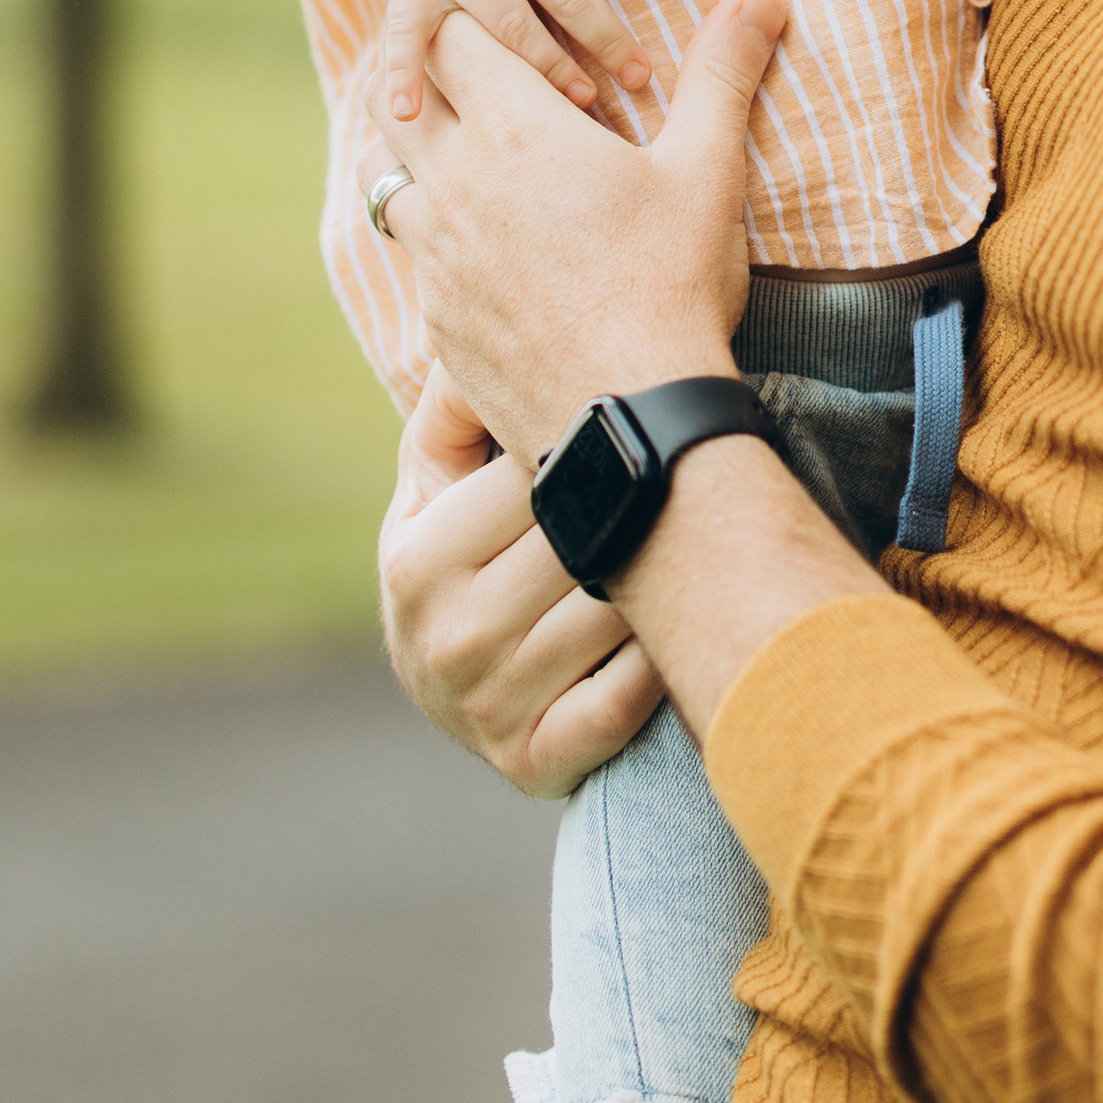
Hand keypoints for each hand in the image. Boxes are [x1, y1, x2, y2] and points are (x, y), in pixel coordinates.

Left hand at [359, 0, 779, 470]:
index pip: (448, 38)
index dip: (471, 24)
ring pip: (380, 177)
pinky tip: (477, 250)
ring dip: (408, 155)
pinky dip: (429, 235)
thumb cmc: (671, 284)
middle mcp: (453, 183)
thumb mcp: (708, 170)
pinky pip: (409, 255)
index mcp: (513, 129)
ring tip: (457, 157)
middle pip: (391, 99)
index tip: (504, 31)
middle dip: (422, 79)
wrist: (629, 417)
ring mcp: (433, 254)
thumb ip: (722, 74)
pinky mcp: (434, 317)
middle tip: (468, 80)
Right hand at [379, 363, 666, 791]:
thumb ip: (462, 401)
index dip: (592, 448)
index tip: (636, 432)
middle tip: (686, 479)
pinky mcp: (534, 765)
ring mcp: (485, 710)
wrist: (452, 678)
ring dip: (661, 578)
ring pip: (616, 613)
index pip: (533, 480)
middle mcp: (441, 641)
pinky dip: (661, 657)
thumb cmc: (466, 547)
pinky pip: (631, 696)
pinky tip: (667, 626)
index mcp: (415, 558)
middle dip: (637, 507)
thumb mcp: (440, 474)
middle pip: (583, 544)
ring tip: (678, 547)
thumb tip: (494, 336)